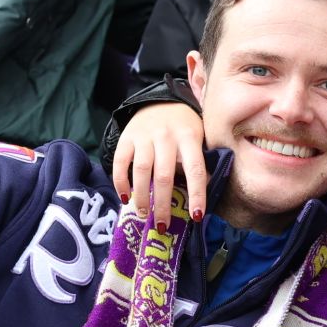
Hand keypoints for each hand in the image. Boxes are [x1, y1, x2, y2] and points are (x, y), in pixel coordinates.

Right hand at [111, 102, 207, 230]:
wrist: (160, 100)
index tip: (195, 216)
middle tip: (162, 226)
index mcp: (189, 137)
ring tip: (143, 214)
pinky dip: (120, 182)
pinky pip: (121, 162)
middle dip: (162, 204)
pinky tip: (125, 197)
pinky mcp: (127, 137)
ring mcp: (144, 135)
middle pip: (164, 176)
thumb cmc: (185, 127)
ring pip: (141, 171)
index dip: (196, 194)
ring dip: (141, 197)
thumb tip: (206, 193)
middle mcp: (166, 135)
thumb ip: (200, 161)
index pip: (195, 169)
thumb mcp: (200, 138)